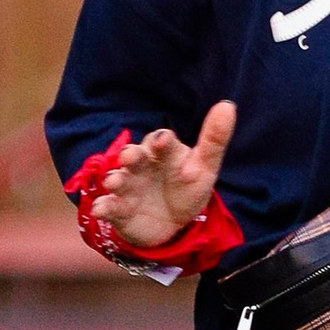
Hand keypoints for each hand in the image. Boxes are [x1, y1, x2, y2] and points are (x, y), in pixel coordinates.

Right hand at [98, 105, 236, 249]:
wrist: (173, 224)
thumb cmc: (187, 187)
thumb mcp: (205, 167)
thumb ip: (214, 139)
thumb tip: (227, 105)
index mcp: (163, 151)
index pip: (161, 141)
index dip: (161, 140)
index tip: (163, 140)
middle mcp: (141, 165)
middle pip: (133, 156)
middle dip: (130, 155)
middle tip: (130, 156)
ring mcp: (127, 186)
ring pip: (117, 178)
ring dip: (115, 179)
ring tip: (115, 182)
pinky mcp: (117, 209)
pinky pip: (108, 206)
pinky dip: (103, 206)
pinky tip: (102, 209)